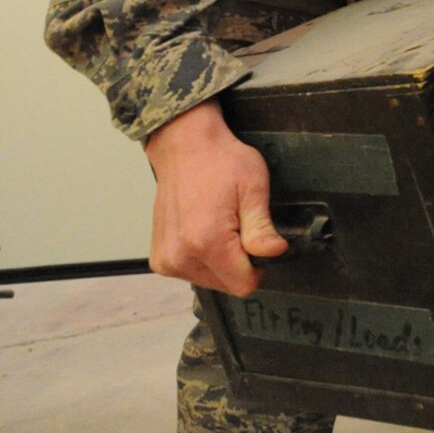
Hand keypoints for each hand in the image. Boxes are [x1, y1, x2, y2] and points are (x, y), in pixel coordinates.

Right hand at [143, 100, 286, 295]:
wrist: (184, 147)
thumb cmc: (220, 162)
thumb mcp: (253, 188)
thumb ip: (262, 227)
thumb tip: (274, 252)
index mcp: (206, 242)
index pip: (243, 285)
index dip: (259, 267)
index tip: (258, 243)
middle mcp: (180, 256)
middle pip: (227, 285)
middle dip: (240, 262)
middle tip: (238, 226)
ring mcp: (166, 259)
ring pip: (211, 281)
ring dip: (221, 260)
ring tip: (219, 225)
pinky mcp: (159, 258)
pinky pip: (192, 272)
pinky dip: (204, 258)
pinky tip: (204, 230)